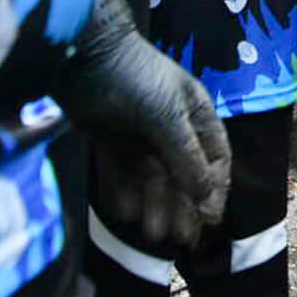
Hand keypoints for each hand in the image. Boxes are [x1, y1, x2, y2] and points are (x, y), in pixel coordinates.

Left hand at [51, 0, 229, 245]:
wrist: (82, 54)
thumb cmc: (134, 79)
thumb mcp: (167, 118)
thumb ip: (186, 158)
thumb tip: (207, 199)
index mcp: (196, 116)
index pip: (215, 160)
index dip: (214, 191)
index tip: (209, 221)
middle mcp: (173, 128)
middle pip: (184, 175)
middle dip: (183, 206)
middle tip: (181, 241)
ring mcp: (141, 135)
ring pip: (154, 178)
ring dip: (156, 205)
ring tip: (151, 234)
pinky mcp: (112, 140)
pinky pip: (123, 173)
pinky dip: (126, 193)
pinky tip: (127, 214)